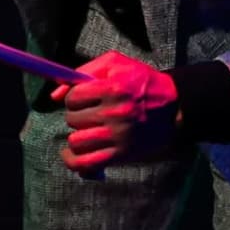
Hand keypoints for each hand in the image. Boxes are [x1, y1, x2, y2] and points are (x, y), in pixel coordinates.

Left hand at [53, 51, 179, 170]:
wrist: (175, 108)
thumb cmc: (142, 82)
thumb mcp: (116, 64)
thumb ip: (83, 72)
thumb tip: (55, 94)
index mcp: (113, 89)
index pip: (73, 97)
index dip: (74, 97)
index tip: (83, 99)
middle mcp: (114, 113)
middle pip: (72, 119)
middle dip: (77, 116)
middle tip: (91, 114)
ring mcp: (117, 136)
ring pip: (76, 141)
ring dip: (77, 136)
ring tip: (87, 131)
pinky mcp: (121, 154)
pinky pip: (85, 164)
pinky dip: (73, 162)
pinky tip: (71, 155)